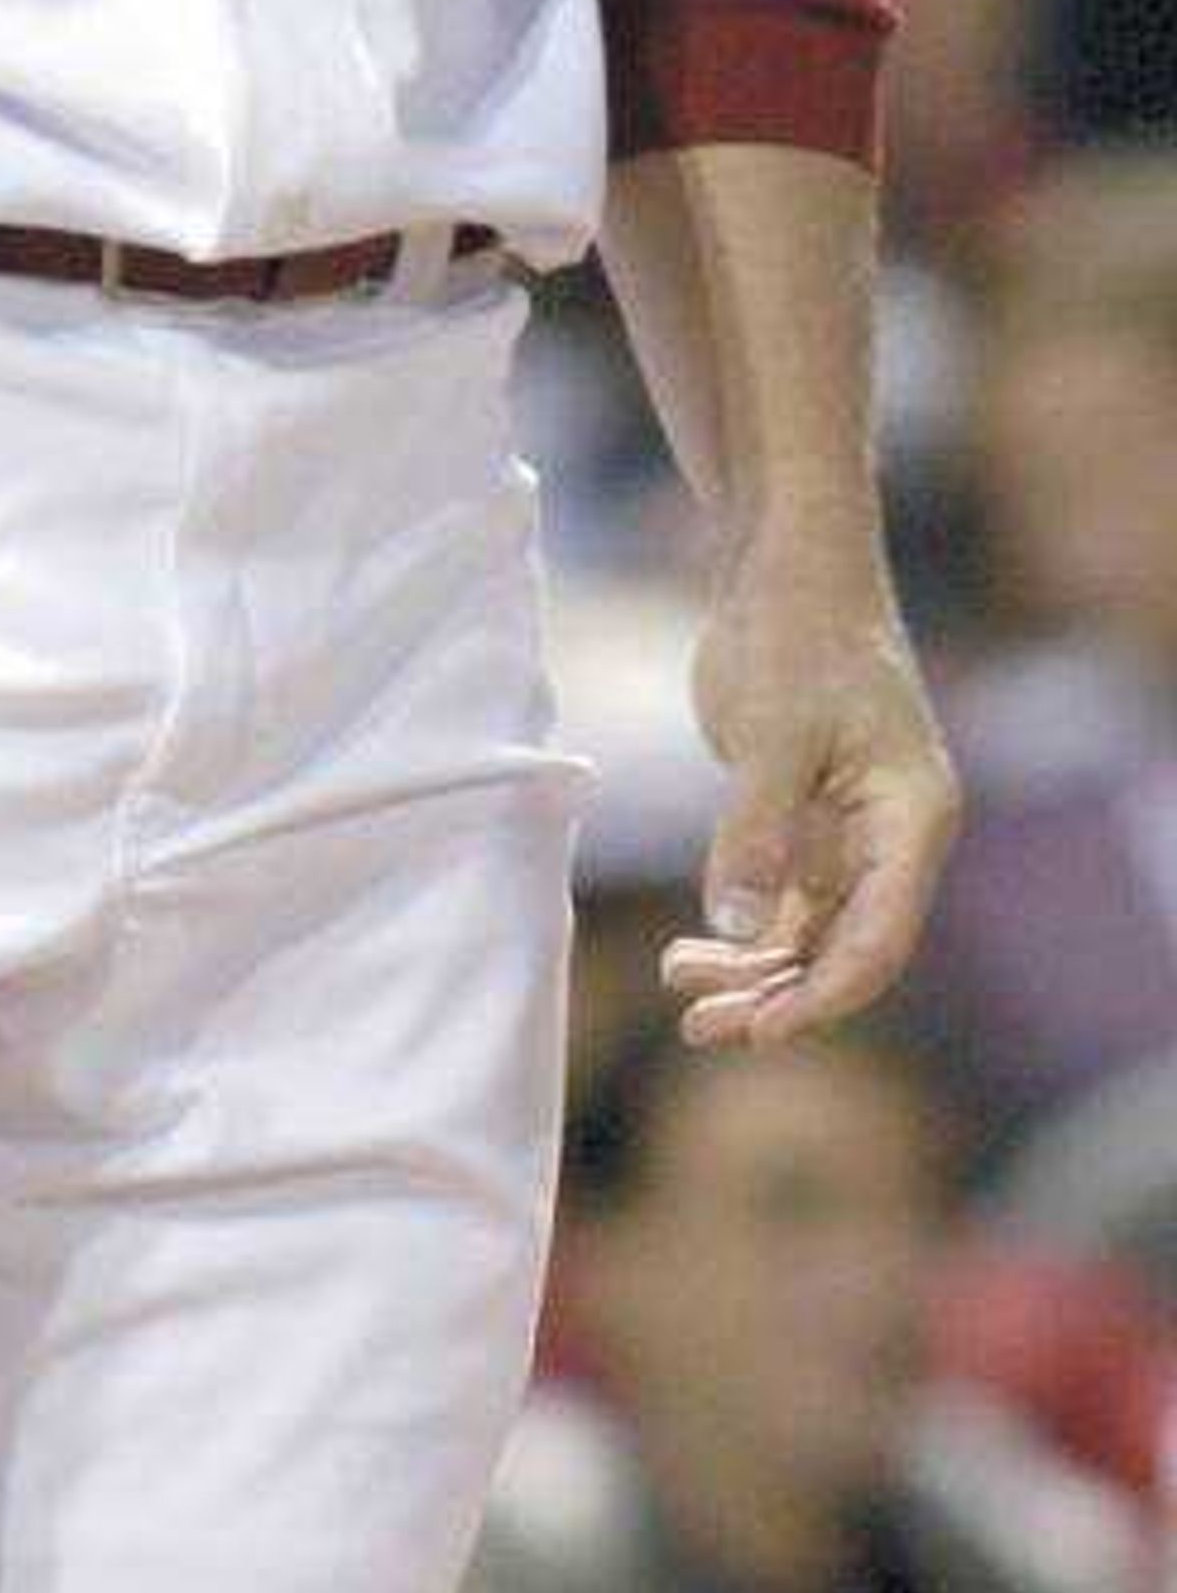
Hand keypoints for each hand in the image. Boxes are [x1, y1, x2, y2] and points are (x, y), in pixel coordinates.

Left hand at [660, 546, 958, 1049]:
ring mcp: (848, 828)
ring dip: (752, 968)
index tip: (761, 1031)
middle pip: (842, 948)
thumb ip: (755, 831)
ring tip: (682, 992)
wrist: (784, 562)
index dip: (823, 995)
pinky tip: (691, 952)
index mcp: (911, 822)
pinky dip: (741, 927)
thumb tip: (730, 926)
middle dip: (777, 995)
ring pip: (808, 928)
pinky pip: (782, 895)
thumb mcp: (772, 732)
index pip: (877, 939)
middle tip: (702, 1028)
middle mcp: (890, 837)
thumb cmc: (797, 632)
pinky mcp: (804, 812)